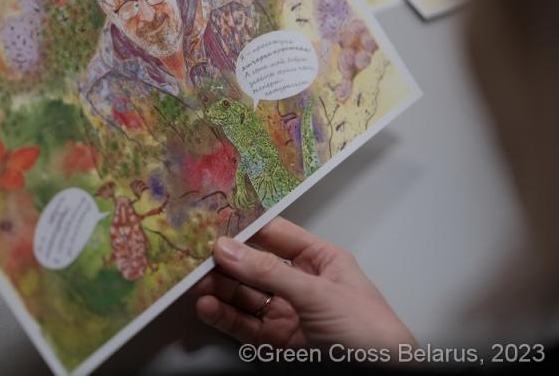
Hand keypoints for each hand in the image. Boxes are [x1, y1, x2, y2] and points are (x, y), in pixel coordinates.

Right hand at [193, 217, 415, 353]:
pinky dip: (224, 316)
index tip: (213, 227)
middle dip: (226, 263)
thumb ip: (271, 272)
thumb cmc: (371, 333)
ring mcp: (289, 313)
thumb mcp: (319, 293)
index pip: (276, 236)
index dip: (245, 231)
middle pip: (255, 266)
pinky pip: (245, 325)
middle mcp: (302, 283)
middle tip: (196, 259)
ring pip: (246, 296)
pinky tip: (209, 307)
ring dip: (220, 289)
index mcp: (321, 260)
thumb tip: (230, 249)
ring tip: (196, 284)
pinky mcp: (279, 342)